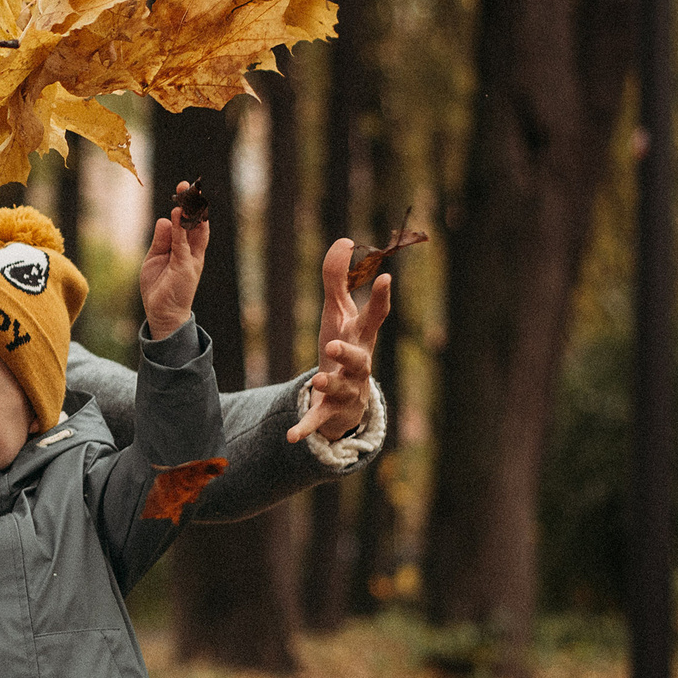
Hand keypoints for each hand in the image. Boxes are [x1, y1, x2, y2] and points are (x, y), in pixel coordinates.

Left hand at [138, 196, 209, 340]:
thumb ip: (161, 240)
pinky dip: (179, 227)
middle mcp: (193, 252)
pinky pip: (182, 243)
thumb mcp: (155, 258)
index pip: (190, 223)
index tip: (183, 189)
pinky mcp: (185, 267)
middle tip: (187, 184)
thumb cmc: (160, 287)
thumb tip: (164, 218)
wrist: (162, 313)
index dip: (187, 206)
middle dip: (193, 203)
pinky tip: (175, 213)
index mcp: (186, 249)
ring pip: (194, 230)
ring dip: (190, 211)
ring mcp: (191, 259)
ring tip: (185, 193)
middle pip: (197, 222)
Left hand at [284, 237, 391, 443]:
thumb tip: (344, 240)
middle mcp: (358, 364)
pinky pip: (317, 420)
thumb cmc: (344, 346)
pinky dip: (306, 428)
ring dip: (329, 382)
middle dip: (349, 351)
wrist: (348, 398)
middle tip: (334, 343)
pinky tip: (292, 437)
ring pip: (340, 387)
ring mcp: (346, 389)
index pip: (374, 317)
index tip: (385, 278)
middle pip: (359, 358)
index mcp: (361, 339)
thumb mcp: (339, 313)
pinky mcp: (330, 410)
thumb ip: (338, 278)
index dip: (380, 298)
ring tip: (316, 378)